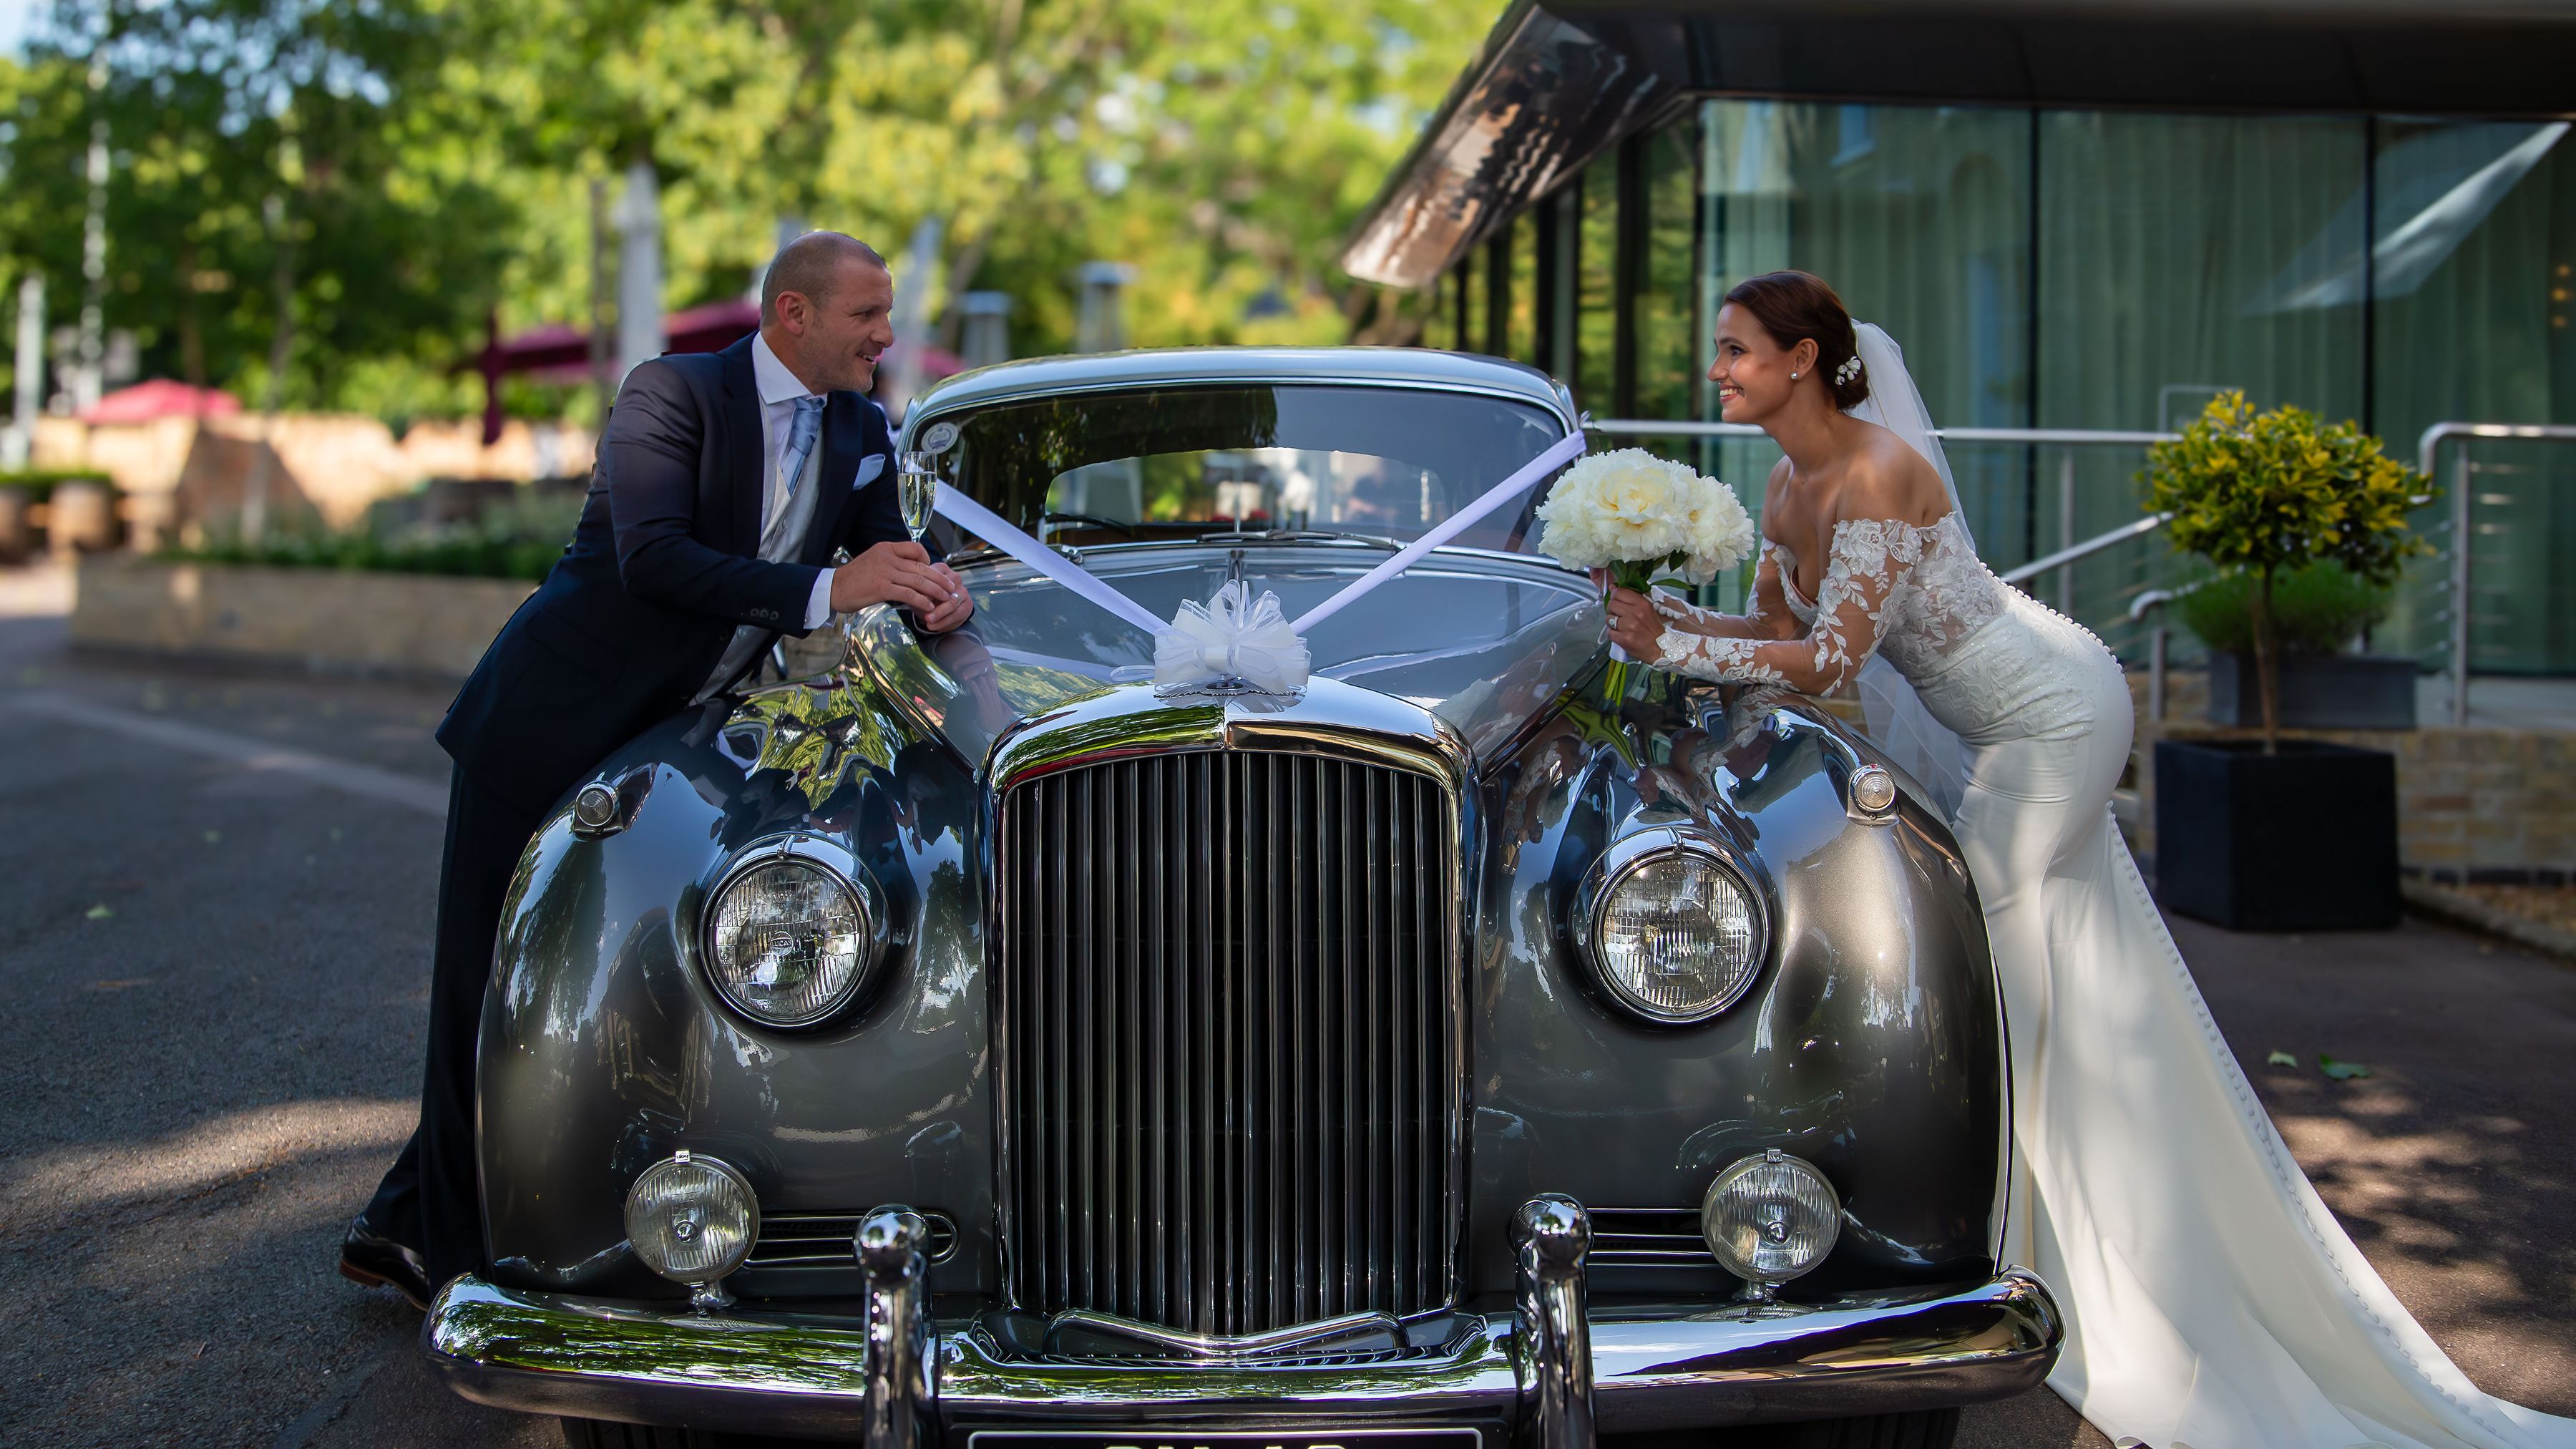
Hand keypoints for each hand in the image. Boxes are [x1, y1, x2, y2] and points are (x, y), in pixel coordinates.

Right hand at [830, 541, 950, 615]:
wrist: (834, 589)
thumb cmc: (854, 578)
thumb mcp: (874, 561)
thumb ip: (892, 562)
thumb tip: (912, 571)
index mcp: (886, 548)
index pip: (915, 548)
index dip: (928, 560)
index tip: (935, 571)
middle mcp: (887, 557)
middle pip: (921, 567)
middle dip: (939, 578)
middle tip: (951, 587)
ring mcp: (885, 572)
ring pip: (918, 581)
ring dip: (935, 590)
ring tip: (946, 597)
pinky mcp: (882, 588)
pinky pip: (908, 594)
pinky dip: (921, 600)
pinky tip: (929, 606)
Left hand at [915, 562, 971, 633]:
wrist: (936, 610)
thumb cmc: (925, 598)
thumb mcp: (917, 592)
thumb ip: (917, 592)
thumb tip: (915, 597)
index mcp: (940, 569)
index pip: (934, 577)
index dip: (924, 589)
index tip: (915, 599)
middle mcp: (954, 577)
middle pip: (945, 590)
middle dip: (934, 605)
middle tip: (926, 616)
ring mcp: (963, 590)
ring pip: (952, 602)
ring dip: (940, 614)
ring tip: (929, 622)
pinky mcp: (967, 603)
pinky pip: (958, 613)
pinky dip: (945, 621)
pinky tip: (935, 626)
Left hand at [1602, 584, 1664, 658]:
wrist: (1660, 648)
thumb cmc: (1653, 628)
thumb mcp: (1647, 609)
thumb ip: (1630, 597)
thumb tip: (1613, 587)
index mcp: (1642, 604)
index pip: (1619, 592)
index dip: (1615, 596)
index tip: (1617, 601)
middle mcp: (1635, 613)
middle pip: (1612, 604)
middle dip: (1612, 609)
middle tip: (1619, 615)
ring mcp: (1629, 627)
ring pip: (1608, 618)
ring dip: (1612, 622)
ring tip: (1620, 626)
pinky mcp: (1624, 639)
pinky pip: (1609, 632)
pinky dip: (1613, 634)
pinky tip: (1620, 634)